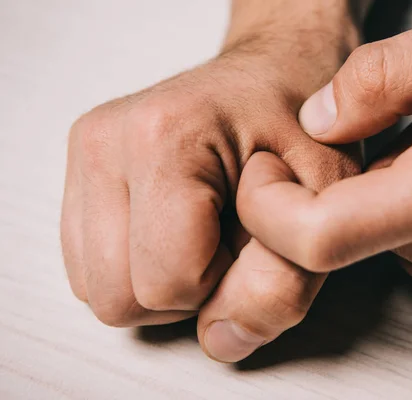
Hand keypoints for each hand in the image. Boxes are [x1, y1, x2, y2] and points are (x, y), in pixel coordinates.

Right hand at [60, 11, 362, 361]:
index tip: (253, 239)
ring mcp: (87, 155)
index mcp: (163, 138)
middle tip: (230, 240)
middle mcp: (107, 142)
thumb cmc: (302, 122)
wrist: (275, 72)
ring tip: (207, 233)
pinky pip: (91, 270)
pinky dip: (139, 268)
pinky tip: (179, 231)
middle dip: (187, 291)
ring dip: (162, 283)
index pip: (167, 284)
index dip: (223, 283)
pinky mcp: (81, 171)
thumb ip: (281, 282)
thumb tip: (221, 340)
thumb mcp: (325, 200)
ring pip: (99, 291)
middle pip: (120, 299)